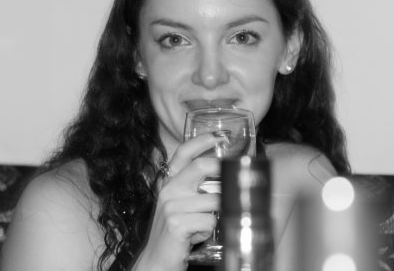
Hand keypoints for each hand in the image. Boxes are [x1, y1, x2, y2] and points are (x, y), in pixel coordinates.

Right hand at [132, 135, 219, 270]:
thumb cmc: (176, 233)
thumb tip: (226, 176)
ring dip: (218, 214)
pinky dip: (211, 231)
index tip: (221, 136)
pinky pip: (210, 221)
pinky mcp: (177, 223)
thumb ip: (195, 188)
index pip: (184, 152)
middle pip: (201, 166)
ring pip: (214, 200)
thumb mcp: (180, 205)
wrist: (156, 261)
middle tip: (237, 176)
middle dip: (224, 169)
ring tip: (205, 225)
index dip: (203, 140)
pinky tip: (198, 237)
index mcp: (169, 181)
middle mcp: (168, 189)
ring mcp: (171, 206)